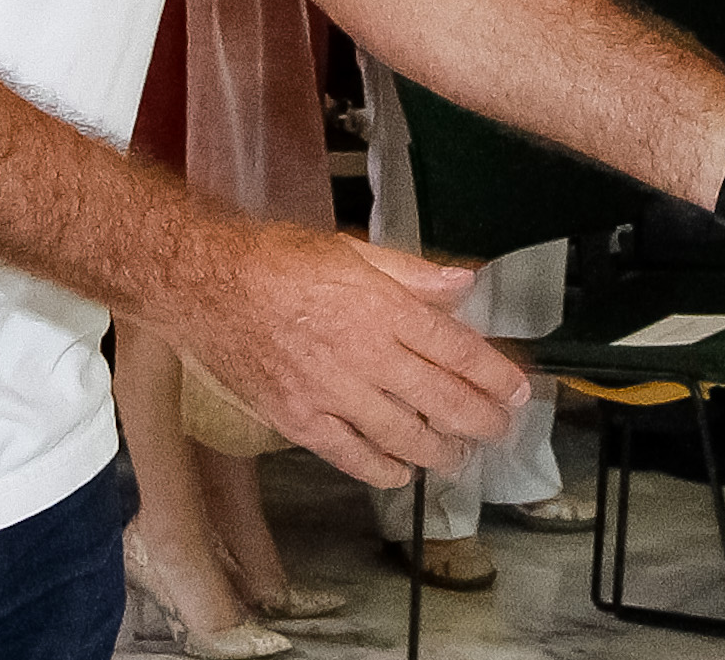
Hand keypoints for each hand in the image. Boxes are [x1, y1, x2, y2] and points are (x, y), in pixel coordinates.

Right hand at [170, 222, 529, 485]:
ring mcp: (330, 393)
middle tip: (499, 430)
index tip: (518, 391)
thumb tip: (465, 286)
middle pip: (440, 399)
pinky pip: (349, 455)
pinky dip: (381, 469)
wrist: (206, 286)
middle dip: (480, 420)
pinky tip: (400, 473)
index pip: (457, 350)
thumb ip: (413, 274)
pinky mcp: (297, 419)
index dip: (494, 375)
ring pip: (402, 434)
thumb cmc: (278, 261)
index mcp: (383, 308)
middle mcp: (364, 355)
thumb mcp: (353, 251)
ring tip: (459, 455)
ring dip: (439, 450)